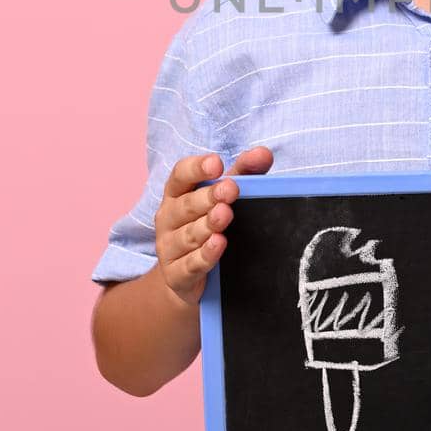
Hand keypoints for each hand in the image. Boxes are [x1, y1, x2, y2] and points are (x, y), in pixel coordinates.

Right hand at [153, 145, 272, 306]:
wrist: (191, 277)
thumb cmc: (208, 224)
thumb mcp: (226, 196)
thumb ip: (244, 173)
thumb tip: (263, 153)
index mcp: (177, 193)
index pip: (180, 175)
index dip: (196, 168)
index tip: (217, 163)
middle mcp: (168, 217)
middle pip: (186, 205)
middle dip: (208, 197)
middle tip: (230, 190)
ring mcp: (168, 247)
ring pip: (188, 235)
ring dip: (207, 225)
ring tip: (225, 215)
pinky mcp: (175, 274)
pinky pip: (190, 264)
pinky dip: (204, 255)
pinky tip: (218, 245)